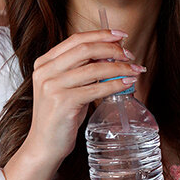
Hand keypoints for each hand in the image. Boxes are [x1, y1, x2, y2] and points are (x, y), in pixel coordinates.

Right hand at [26, 29, 145, 166]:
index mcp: (44, 62)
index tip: (121, 35)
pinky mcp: (62, 102)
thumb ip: (83, 70)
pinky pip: (96, 89)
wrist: (44, 145)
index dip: (101, 34)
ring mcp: (52, 86)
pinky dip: (115, 84)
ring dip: (119, 67)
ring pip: (94, 69)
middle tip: (130, 54)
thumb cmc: (60, 116)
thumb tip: (113, 55)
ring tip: (135, 70)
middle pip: (85, 49)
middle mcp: (45, 71)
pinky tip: (127, 84)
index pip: (76, 39)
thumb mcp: (68, 86)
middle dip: (112, 49)